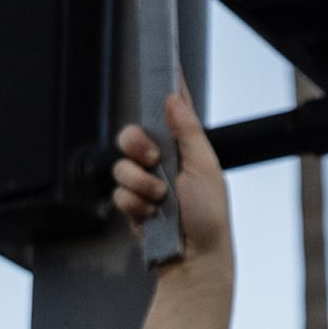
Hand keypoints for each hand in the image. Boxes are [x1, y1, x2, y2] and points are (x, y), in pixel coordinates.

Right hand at [110, 89, 229, 270]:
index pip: (173, 112)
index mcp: (186, 149)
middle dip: (136, 145)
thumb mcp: (205, 168)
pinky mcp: (133, 205)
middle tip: (152, 159)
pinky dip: (133, 204)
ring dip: (139, 183)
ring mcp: (147, 184)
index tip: (161, 67)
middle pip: (133, 135)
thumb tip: (173, 98)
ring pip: (122, 166)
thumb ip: (188, 131)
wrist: (193, 260)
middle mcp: (165, 163)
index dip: (165, 91)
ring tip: (159, 199)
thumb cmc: (209, 218)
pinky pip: (118, 193)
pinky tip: (149, 214)